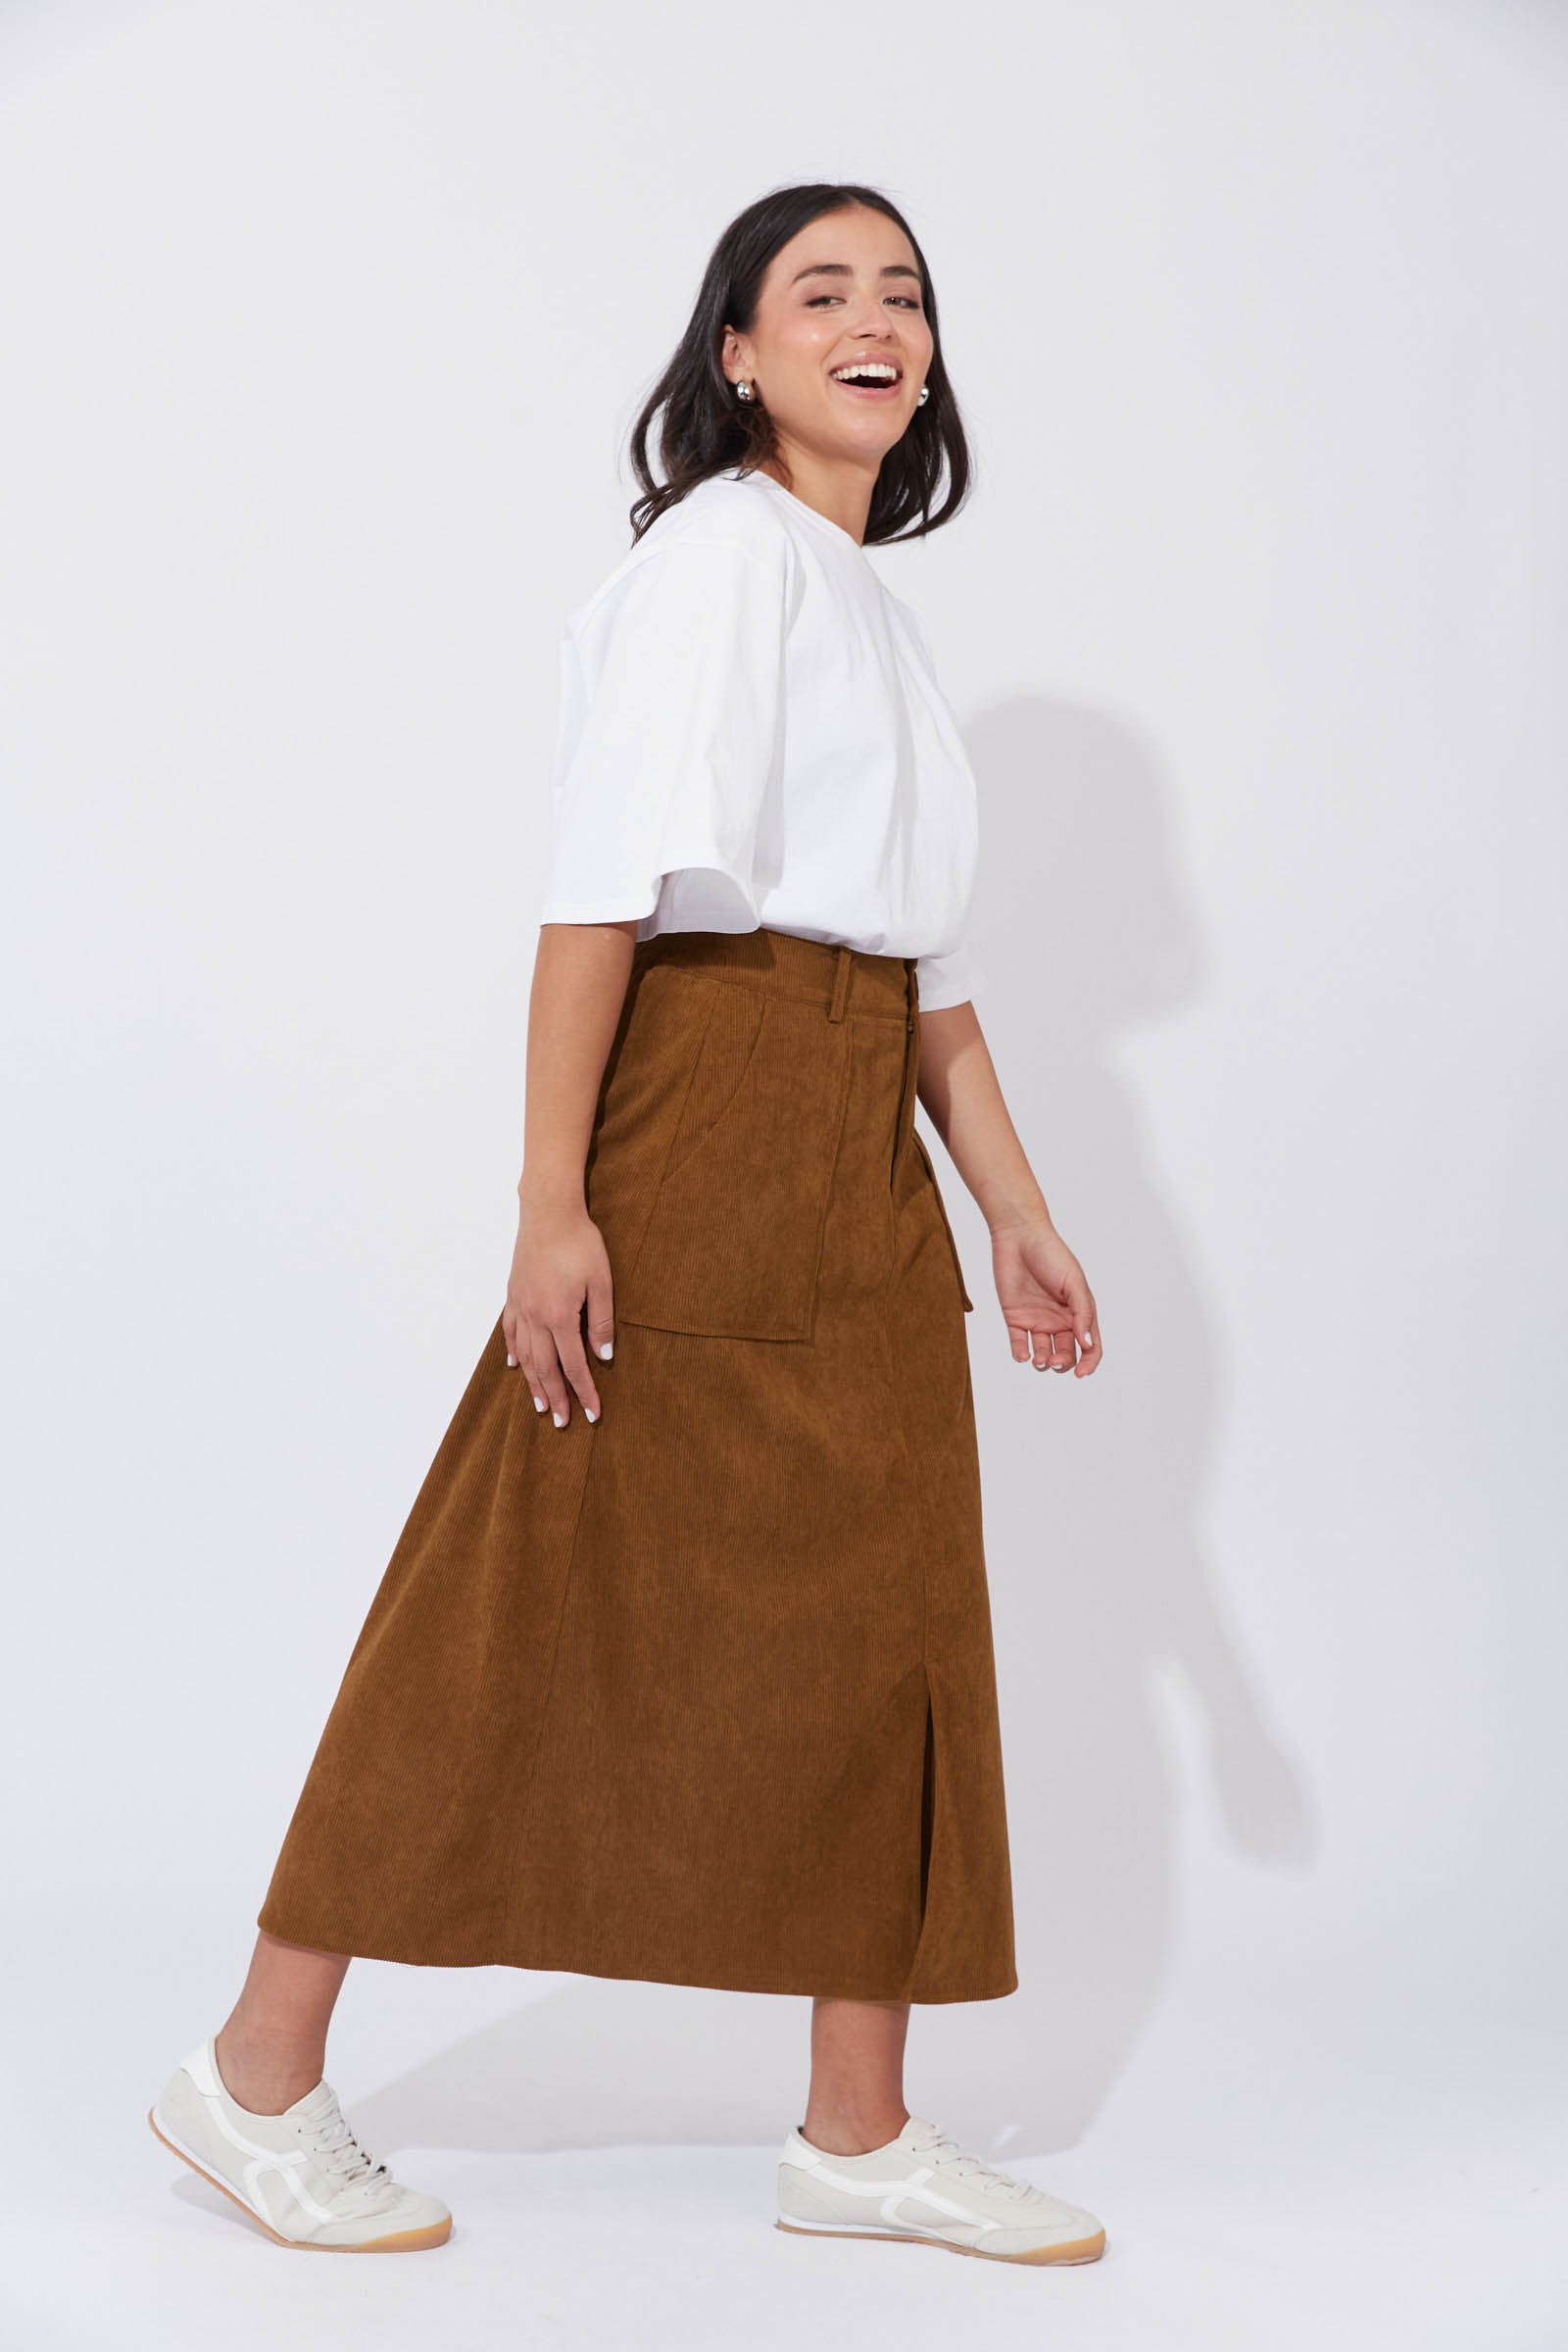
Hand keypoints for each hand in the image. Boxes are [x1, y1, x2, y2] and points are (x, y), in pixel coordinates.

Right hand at [501, 1200, 615, 1426]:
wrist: (549, 1212)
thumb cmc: (580, 1243)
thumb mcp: (602, 1281)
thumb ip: (602, 1321)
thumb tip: (603, 1356)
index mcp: (560, 1316)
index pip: (573, 1365)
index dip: (584, 1392)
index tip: (592, 1414)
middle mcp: (535, 1317)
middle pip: (545, 1367)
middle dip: (556, 1397)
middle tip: (563, 1422)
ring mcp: (520, 1306)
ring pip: (524, 1355)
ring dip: (533, 1383)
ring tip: (541, 1405)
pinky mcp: (513, 1295)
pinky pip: (510, 1331)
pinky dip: (513, 1352)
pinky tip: (514, 1366)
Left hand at [991, 1217, 1101, 1376]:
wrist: (1019, 1237)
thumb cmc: (1052, 1254)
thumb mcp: (1073, 1283)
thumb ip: (1082, 1313)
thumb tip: (1087, 1344)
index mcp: (1079, 1312)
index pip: (1090, 1346)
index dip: (1089, 1363)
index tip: (1082, 1374)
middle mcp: (1059, 1319)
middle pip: (1066, 1354)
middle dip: (1063, 1364)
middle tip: (1055, 1361)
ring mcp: (1037, 1320)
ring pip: (1043, 1353)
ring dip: (1043, 1362)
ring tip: (1039, 1360)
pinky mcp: (1015, 1318)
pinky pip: (1019, 1343)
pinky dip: (1021, 1354)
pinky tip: (1023, 1355)